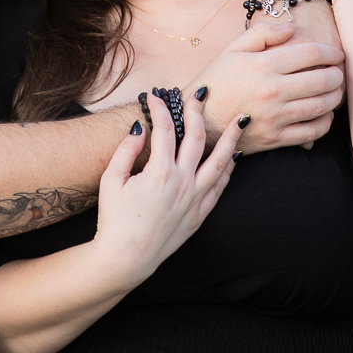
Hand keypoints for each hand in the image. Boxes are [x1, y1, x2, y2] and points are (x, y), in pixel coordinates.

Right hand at [93, 91, 240, 289]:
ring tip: (241, 120)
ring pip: (220, 161)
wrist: (126, 258)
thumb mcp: (111, 181)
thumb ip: (126, 151)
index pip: (165, 129)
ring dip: (231, 138)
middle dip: (198, 111)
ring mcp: (195, 199)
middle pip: (197, 138)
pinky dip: (229, 168)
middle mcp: (183, 182)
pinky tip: (233, 156)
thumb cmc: (115, 220)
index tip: (156, 96)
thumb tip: (140, 128)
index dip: (160, 108)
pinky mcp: (200, 214)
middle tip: (200, 95)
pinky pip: (220, 186)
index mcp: (159, 172)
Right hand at [192, 17, 344, 151]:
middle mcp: (271, 91)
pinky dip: (325, 122)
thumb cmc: (216, 81)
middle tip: (339, 72)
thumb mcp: (232, 49)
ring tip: (336, 91)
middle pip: (322, 80)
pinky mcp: (275, 139)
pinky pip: (312, 132)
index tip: (336, 54)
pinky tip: (324, 114)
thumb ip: (262, 33)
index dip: (330, 52)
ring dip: (336, 97)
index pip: (311, 53)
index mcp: (262, 65)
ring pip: (321, 106)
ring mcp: (274, 117)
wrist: (198, 122)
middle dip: (337, 74)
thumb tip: (292, 27)